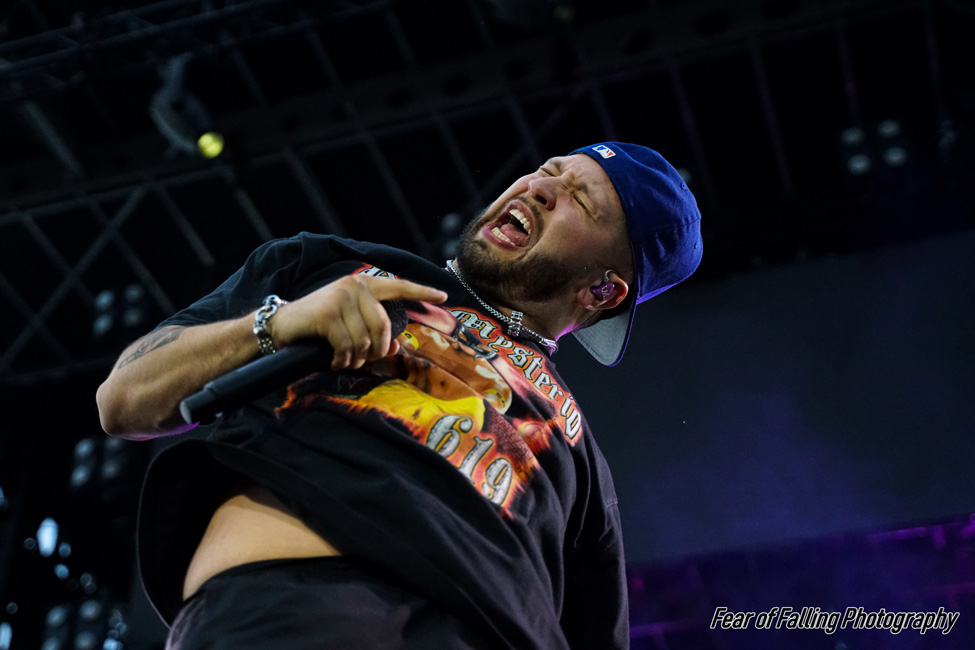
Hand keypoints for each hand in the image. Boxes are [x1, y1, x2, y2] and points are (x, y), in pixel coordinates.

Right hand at [268, 275, 446, 369]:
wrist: (281, 326)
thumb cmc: (319, 328)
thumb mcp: (351, 328)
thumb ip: (374, 333)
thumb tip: (397, 347)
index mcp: (364, 285)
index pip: (398, 286)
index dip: (422, 292)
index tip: (443, 295)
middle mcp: (355, 286)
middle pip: (384, 326)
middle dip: (377, 350)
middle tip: (364, 359)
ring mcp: (342, 298)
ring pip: (366, 340)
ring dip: (357, 357)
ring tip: (345, 358)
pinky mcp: (329, 313)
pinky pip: (348, 345)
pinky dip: (343, 359)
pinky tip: (335, 359)